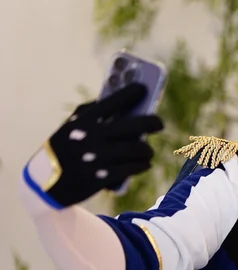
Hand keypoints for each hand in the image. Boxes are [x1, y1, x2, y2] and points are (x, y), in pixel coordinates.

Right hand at [27, 83, 162, 207]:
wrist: (45, 181)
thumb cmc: (67, 147)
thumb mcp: (73, 125)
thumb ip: (94, 112)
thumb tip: (128, 101)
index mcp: (84, 120)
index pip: (114, 100)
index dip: (132, 92)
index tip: (143, 88)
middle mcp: (92, 136)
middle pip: (134, 124)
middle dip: (152, 122)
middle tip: (159, 123)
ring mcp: (97, 157)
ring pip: (137, 149)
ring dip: (146, 150)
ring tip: (147, 151)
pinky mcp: (101, 176)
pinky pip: (131, 168)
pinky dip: (141, 165)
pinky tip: (144, 164)